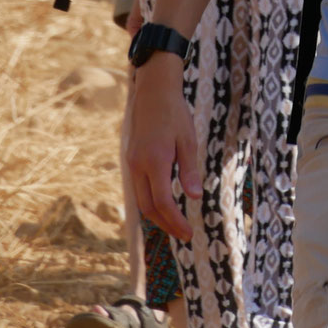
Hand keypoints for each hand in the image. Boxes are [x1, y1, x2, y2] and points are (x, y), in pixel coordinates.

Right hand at [126, 61, 200, 240]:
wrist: (153, 93)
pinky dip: (151, 204)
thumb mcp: (188, 139)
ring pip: (141, 201)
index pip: (163, 202)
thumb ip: (190, 170)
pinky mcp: (131, 161)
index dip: (175, 221)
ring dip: (157, 217)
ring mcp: (132, 164)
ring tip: (175, 226)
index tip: (189, 233)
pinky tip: (164, 207)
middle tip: (184, 235)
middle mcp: (138, 166)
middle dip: (166, 225)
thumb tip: (195, 197)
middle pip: (148, 208)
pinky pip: (139, 190)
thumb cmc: (175, 114)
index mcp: (154, 161)